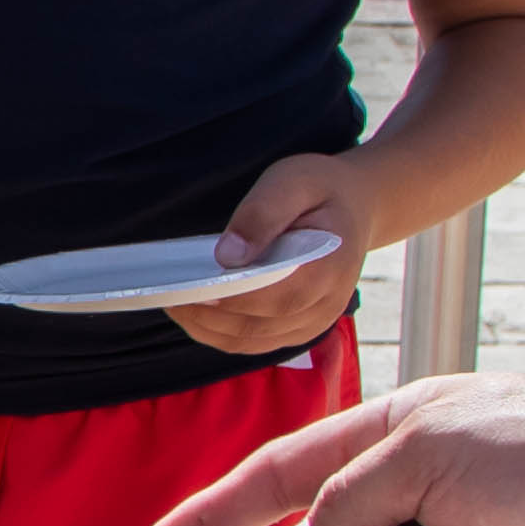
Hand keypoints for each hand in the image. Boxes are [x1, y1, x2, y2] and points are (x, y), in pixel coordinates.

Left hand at [150, 151, 373, 356]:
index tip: (190, 290)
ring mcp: (314, 322)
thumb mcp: (293, 182)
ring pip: (252, 342)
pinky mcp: (300, 328)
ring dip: (209, 330)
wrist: (355, 206)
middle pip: (258, 326)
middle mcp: (326, 304)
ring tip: (176, 305)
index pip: (275, 298)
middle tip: (169, 297)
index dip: (229, 300)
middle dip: (208, 317)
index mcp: (329, 267)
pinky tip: (198, 315)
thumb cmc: (320, 190)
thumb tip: (228, 255)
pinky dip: (222, 335)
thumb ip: (262, 214)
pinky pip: (256, 343)